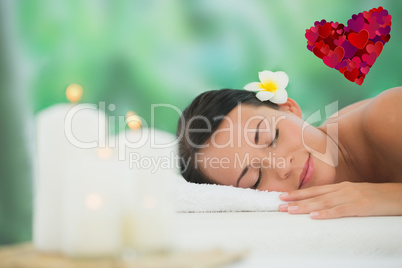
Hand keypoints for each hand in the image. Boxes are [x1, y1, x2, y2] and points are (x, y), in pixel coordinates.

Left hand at [278, 182, 401, 218]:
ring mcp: (351, 197)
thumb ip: (340, 197)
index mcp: (340, 187)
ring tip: (290, 210)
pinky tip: (315, 217)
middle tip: (279, 205)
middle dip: (296, 200)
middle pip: (315, 196)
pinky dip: (327, 214)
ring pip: (323, 203)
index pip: (315, 190)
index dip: (298, 193)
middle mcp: (342, 190)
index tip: (283, 196)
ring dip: (305, 207)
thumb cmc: (377, 196)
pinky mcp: (360, 206)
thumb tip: (323, 205)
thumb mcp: (355, 193)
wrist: (398, 194)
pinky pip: (341, 211)